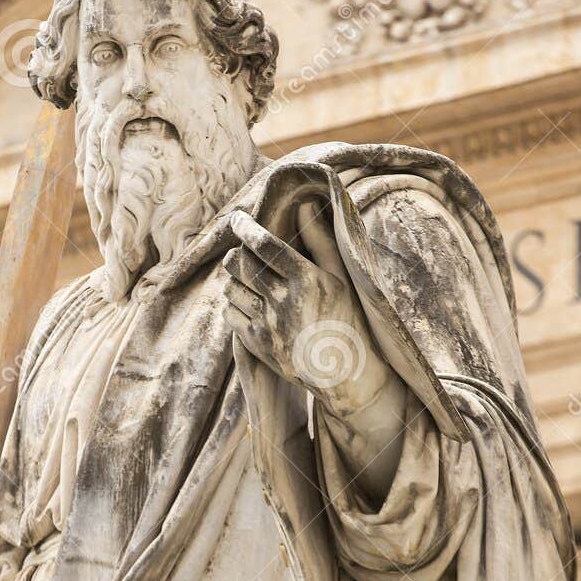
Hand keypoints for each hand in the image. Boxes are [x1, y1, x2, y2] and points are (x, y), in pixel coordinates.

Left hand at [223, 209, 407, 501]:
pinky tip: (250, 302)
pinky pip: (232, 315)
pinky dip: (235, 304)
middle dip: (236, 254)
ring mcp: (268, 326)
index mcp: (307, 281)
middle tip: (242, 251)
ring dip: (235, 279)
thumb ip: (320, 240)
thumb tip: (304, 205)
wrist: (345, 375)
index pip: (265, 246)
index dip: (246, 228)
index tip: (236, 217)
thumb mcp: (341, 278)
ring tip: (248, 278)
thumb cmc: (348, 319)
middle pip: (241, 266)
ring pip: (232, 289)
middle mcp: (284, 302)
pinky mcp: (258, 346)